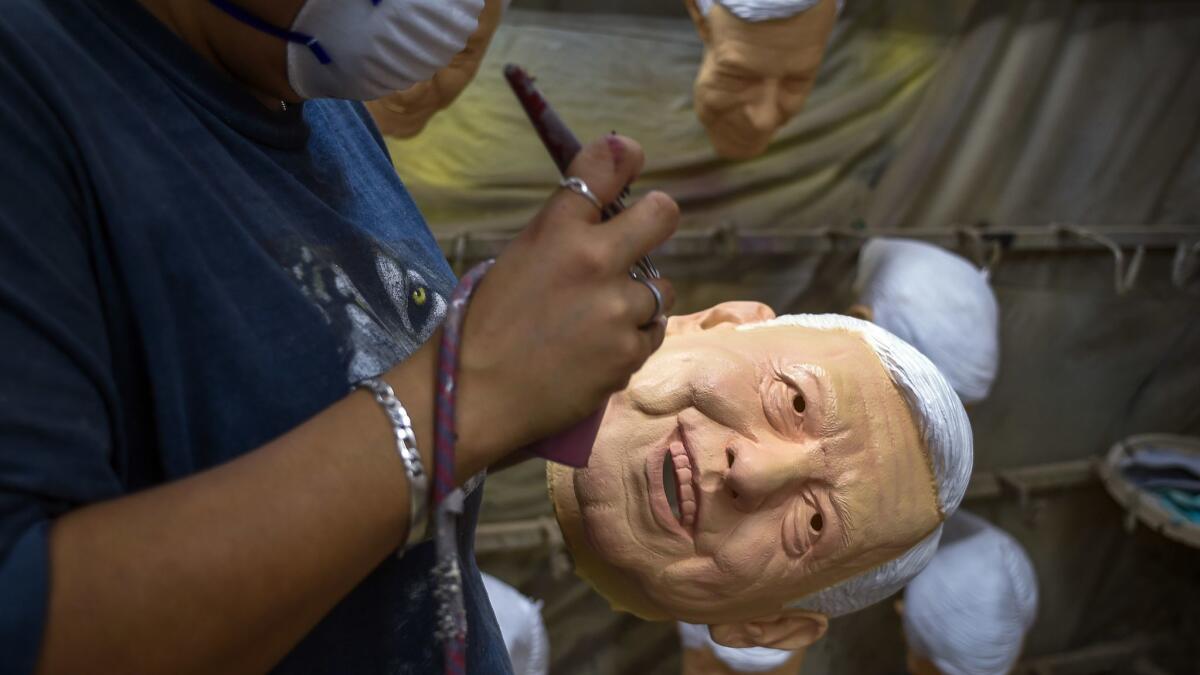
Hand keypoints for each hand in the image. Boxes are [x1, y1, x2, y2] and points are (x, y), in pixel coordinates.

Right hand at [455, 135, 677, 471]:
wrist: (475, 394)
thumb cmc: (483, 325)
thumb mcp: (515, 259)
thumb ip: (561, 232)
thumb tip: (604, 213)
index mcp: (557, 230)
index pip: (603, 168)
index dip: (624, 157)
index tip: (631, 157)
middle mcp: (595, 259)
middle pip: (661, 215)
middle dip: (657, 220)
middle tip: (644, 235)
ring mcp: (617, 307)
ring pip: (661, 288)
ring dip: (639, 300)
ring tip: (601, 319)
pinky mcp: (629, 350)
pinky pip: (651, 332)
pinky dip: (632, 339)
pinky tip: (599, 350)